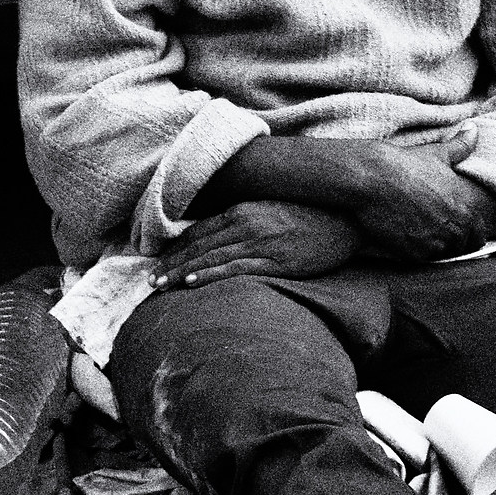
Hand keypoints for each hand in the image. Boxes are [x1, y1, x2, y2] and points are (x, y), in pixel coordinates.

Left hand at [154, 201, 360, 290]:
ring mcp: (261, 241)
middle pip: (199, 245)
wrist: (346, 219)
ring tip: (162, 285)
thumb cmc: (307, 216)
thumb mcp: (270, 210)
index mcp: (242, 209)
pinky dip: (212, 275)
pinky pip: (237, 268)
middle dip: (171, 262)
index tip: (154, 260)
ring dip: (182, 272)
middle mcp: (246, 222)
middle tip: (149, 279)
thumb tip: (218, 234)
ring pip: (211, 257)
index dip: (174, 247)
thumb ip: (243, 219)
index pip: (198, 230)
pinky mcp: (277, 260)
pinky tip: (193, 282)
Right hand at [346, 136, 495, 264]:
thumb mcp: (437, 153)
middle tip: (439, 229)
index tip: (459, 226)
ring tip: (425, 233)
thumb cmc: (405, 164)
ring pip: (444, 254)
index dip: (470, 230)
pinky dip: (420, 251)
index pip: (479, 233)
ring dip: (438, 247)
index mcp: (464, 207)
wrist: (372, 178)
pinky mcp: (412, 252)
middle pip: (463, 247)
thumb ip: (461, 146)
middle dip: (455, 240)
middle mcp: (453, 228)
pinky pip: (423, 259)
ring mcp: (433, 243)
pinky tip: (410, 237)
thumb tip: (474, 129)